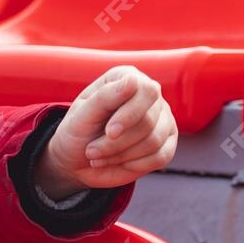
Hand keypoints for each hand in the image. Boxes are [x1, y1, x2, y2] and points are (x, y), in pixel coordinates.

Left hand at [36, 65, 176, 196]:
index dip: (129, 115)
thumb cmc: (77, 131)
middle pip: (148, 121)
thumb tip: (133, 80)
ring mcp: (162, 119)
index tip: (110, 132)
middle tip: (91, 151)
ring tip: (97, 156)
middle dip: (117, 142)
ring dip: (121, 155)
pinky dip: (133, 164)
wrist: (77, 159)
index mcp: (127, 77)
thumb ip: (105, 96)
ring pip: (153, 141)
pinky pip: (161, 157)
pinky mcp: (166, 144)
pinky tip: (115, 162)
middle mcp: (150, 95)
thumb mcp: (82, 115)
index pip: (146, 91)